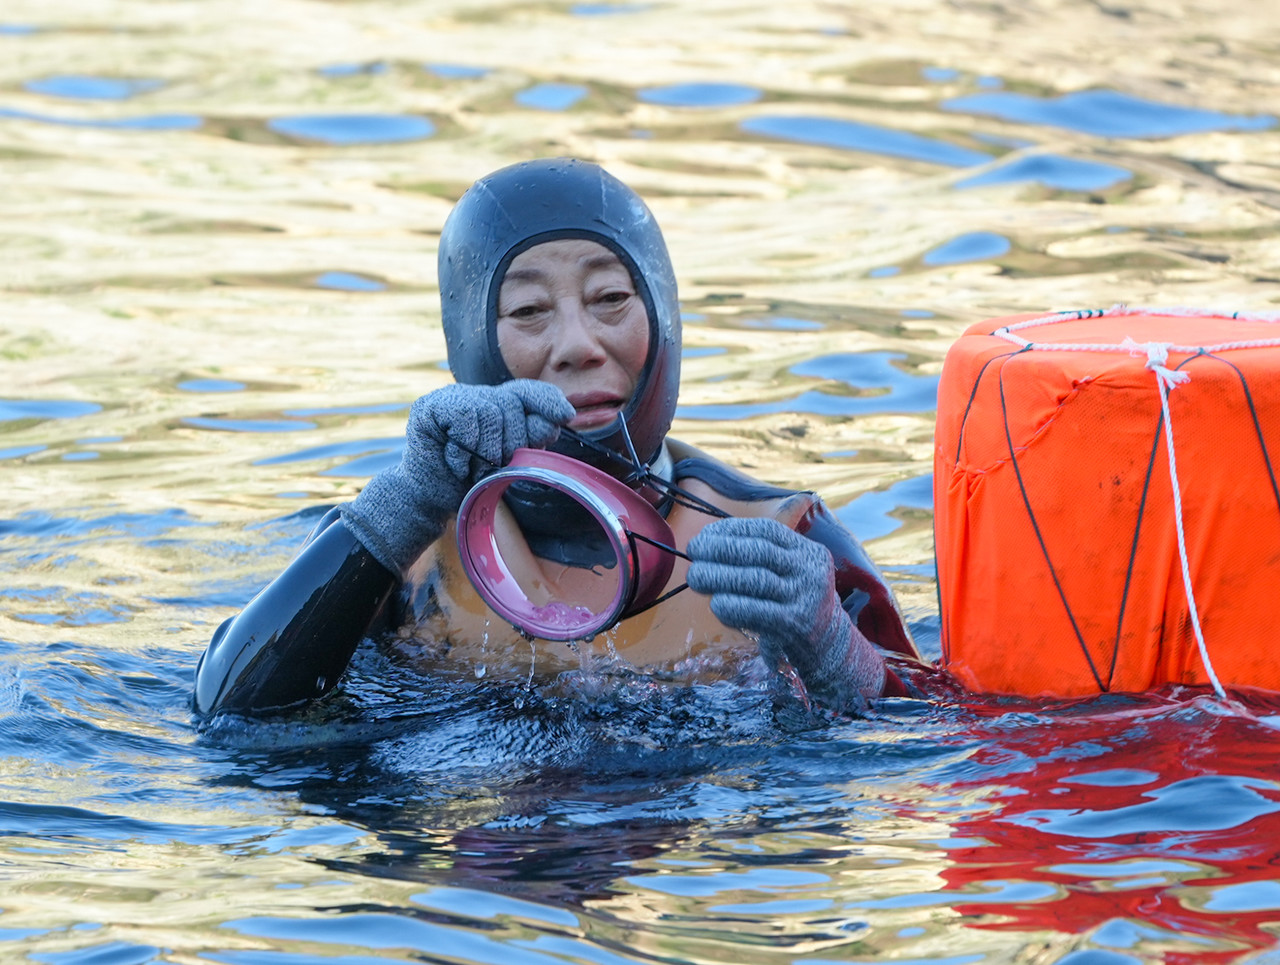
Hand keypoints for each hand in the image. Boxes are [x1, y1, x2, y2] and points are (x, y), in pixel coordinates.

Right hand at [341, 380, 574, 573]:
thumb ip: (530, 437)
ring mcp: (451, 397)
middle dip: (512, 441)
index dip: (548, 400)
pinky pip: (465, 416)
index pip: (528, 391)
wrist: (431, 500)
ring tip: (471, 466)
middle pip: (512, 403)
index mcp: (497, 406)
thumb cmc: (471, 481)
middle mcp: (476, 395)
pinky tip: (454, 461)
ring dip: (484, 450)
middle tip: (492, 465)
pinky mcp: (429, 407)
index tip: (566, 416)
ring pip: (489, 411)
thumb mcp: (509, 461)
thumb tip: (560, 417)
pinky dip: (464, 446)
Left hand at [686, 517, 884, 710]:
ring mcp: (805, 598)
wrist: (830, 648)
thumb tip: (706, 545)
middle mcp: (810, 571)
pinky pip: (756, 611)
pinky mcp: (795, 625)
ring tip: (696, 577)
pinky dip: (731, 606)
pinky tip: (715, 604)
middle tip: (693, 553)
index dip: (731, 529)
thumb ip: (758, 559)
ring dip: (718, 576)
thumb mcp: (790, 574)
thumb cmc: (794, 605)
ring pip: (755, 579)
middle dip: (720, 549)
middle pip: (759, 552)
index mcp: (808, 552)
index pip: (767, 530)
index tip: (704, 535)